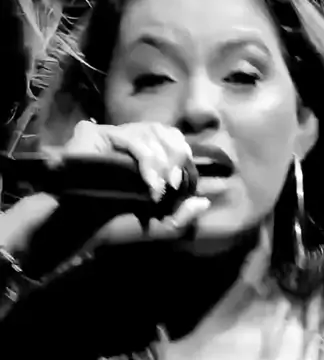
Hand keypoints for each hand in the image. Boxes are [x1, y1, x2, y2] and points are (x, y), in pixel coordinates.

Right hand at [1, 121, 210, 278]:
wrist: (82, 229)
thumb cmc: (113, 227)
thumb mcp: (157, 226)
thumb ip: (182, 216)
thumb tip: (205, 201)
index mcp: (142, 157)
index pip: (170, 138)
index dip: (182, 154)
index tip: (182, 181)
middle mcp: (127, 142)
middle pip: (163, 130)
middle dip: (175, 157)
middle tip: (174, 184)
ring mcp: (110, 135)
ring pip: (149, 132)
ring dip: (162, 162)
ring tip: (159, 188)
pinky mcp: (95, 134)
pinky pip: (130, 138)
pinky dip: (146, 160)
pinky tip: (150, 183)